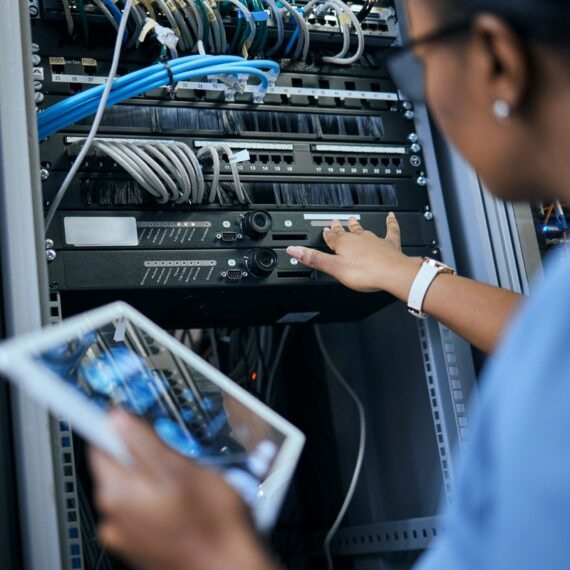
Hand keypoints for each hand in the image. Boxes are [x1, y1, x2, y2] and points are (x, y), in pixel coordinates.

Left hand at [89, 409, 276, 569]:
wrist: (231, 568)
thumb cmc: (213, 525)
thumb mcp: (182, 470)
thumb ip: (145, 441)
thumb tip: (119, 419)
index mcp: (118, 493)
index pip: (99, 444)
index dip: (114, 424)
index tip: (120, 413)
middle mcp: (114, 516)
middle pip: (119, 466)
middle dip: (145, 455)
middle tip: (177, 456)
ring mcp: (127, 533)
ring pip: (135, 488)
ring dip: (156, 479)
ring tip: (188, 484)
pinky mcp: (141, 544)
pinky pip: (143, 510)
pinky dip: (160, 501)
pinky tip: (186, 504)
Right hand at [286, 213, 420, 298]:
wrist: (392, 273)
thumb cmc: (365, 273)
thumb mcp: (334, 268)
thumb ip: (314, 259)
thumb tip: (294, 250)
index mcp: (343, 244)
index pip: (331, 238)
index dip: (326, 235)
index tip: (323, 230)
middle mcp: (358, 239)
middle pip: (346, 233)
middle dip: (339, 228)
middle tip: (335, 222)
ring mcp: (374, 241)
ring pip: (363, 230)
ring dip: (357, 226)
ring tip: (352, 219)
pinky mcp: (389, 245)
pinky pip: (390, 230)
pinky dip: (390, 222)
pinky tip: (391, 216)